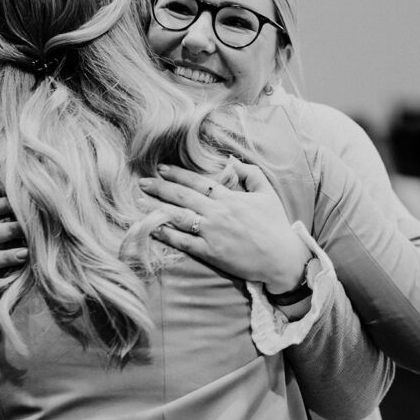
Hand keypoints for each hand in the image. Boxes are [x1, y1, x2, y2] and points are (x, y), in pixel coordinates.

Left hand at [138, 162, 310, 292]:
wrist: (281, 258)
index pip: (198, 181)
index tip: (161, 168)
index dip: (177, 173)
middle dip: (160, 187)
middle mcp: (217, 212)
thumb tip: (230, 160)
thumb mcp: (267, 193)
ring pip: (178, 216)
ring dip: (156, 207)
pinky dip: (165, 233)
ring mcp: (211, 233)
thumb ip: (250, 173)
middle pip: (182, 196)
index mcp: (230, 197)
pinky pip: (182, 241)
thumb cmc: (276, 225)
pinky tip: (151, 227)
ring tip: (138, 200)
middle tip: (142, 181)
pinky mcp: (210, 252)